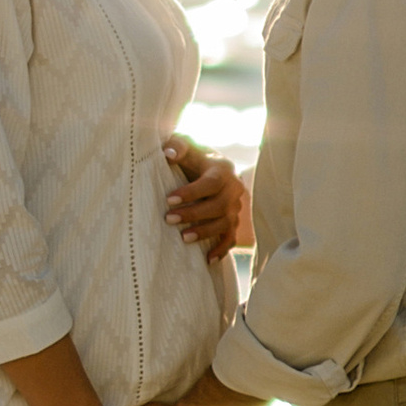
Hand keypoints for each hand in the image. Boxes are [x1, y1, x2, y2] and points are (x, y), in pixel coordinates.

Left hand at [162, 134, 250, 262]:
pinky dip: (221, 250)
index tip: (169, 199)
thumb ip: (177, 145)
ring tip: (183, 238)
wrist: (211, 168)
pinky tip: (207, 259)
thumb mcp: (186, 146)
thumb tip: (169, 153)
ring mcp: (235, 207)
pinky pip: (231, 238)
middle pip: (218, 206)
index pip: (210, 183)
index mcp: (222, 170)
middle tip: (169, 219)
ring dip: (205, 232)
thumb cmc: (194, 157)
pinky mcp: (233, 222)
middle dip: (194, 214)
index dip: (191, 192)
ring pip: (225, 223)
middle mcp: (233, 189)